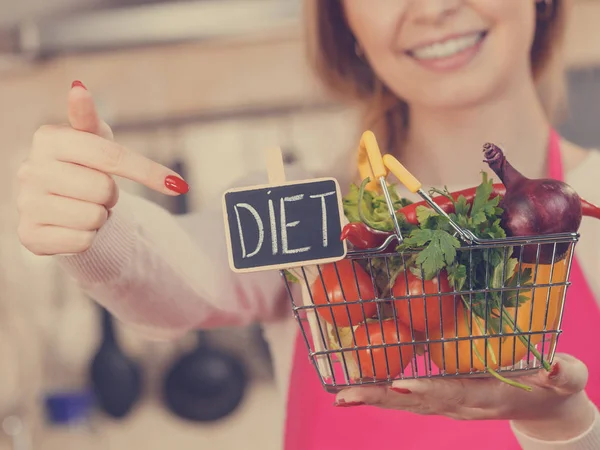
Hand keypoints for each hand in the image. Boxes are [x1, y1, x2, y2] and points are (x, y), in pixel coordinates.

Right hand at [16, 81, 187, 255]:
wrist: (61, 204)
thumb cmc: (85, 166)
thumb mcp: (94, 140)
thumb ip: (89, 118)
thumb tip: (78, 88)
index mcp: (48, 139)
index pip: (111, 156)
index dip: (148, 172)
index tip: (178, 185)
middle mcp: (29, 169)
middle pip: (104, 189)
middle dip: (111, 194)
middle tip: (98, 191)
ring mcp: (26, 204)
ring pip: (95, 217)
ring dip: (100, 217)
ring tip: (84, 206)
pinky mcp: (30, 236)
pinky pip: (83, 241)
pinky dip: (89, 237)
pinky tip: (74, 225)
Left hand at [335, 353, 595, 440]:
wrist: (543, 407)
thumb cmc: (554, 386)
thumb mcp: (567, 378)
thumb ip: (562, 373)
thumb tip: (555, 365)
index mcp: (490, 396)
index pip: (456, 393)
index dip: (429, 390)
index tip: (401, 386)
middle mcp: (463, 404)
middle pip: (418, 404)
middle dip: (382, 399)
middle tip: (347, 396)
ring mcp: (450, 404)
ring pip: (406, 404)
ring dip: (373, 398)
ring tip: (340, 395)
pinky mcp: (442, 399)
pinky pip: (407, 398)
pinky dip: (380, 393)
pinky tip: (354, 386)